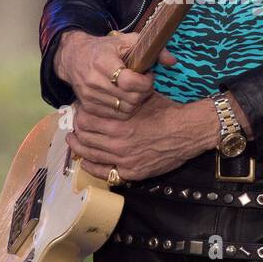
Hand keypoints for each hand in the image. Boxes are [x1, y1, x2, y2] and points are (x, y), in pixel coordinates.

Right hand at [55, 28, 175, 117]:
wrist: (74, 58)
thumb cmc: (105, 48)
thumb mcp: (128, 41)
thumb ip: (152, 49)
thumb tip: (172, 61)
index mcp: (103, 62)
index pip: (129, 81)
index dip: (144, 81)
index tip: (147, 75)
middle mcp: (93, 80)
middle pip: (130, 98)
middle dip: (143, 92)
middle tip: (144, 84)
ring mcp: (89, 95)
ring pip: (124, 109)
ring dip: (135, 102)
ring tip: (135, 90)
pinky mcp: (88, 106)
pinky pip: (115, 115)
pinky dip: (124, 109)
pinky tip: (125, 97)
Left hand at [65, 91, 219, 180]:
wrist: (189, 131)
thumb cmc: (167, 111)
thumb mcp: (142, 97)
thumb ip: (122, 97)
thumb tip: (107, 88)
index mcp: (119, 123)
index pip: (85, 120)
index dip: (79, 114)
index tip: (78, 111)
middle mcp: (118, 144)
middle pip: (84, 138)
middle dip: (76, 131)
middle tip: (74, 126)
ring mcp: (124, 160)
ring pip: (91, 156)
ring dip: (79, 148)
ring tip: (74, 142)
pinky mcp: (132, 172)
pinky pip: (105, 173)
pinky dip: (92, 166)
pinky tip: (87, 161)